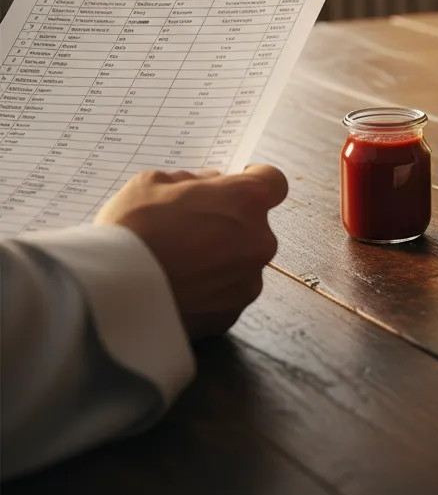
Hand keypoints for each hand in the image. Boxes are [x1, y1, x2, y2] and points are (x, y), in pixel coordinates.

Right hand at [95, 165, 287, 338]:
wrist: (109, 295)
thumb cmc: (131, 229)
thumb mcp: (153, 182)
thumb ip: (192, 180)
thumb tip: (210, 184)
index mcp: (247, 201)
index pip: (273, 182)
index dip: (254, 181)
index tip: (235, 186)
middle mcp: (259, 240)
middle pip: (255, 225)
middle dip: (230, 223)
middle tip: (190, 228)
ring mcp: (248, 281)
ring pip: (242, 262)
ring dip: (221, 259)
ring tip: (178, 263)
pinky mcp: (232, 314)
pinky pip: (227, 293)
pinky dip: (210, 290)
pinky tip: (178, 288)